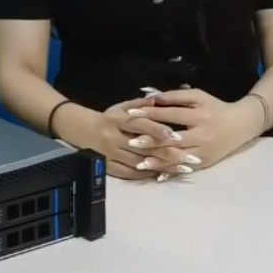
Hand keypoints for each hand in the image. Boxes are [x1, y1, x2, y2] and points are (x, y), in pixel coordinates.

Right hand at [58, 96, 187, 180]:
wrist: (84, 131)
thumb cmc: (109, 118)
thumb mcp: (122, 107)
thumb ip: (140, 104)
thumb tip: (157, 98)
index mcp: (116, 119)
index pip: (138, 124)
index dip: (156, 129)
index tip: (175, 134)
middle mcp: (112, 138)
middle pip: (142, 147)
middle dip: (166, 153)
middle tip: (187, 157)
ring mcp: (110, 154)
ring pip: (138, 162)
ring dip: (161, 166)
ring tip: (181, 169)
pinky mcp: (109, 167)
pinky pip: (130, 174)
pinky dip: (147, 175)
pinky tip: (163, 174)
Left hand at [126, 88, 263, 172]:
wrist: (241, 125)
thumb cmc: (215, 108)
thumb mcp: (198, 96)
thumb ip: (175, 96)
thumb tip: (150, 97)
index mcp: (200, 116)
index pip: (171, 115)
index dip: (151, 114)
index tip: (132, 114)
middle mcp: (202, 136)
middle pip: (172, 140)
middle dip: (151, 142)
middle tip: (131, 142)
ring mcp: (204, 152)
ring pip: (177, 158)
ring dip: (157, 161)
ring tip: (139, 162)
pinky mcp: (205, 163)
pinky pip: (184, 170)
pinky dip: (169, 172)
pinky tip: (155, 174)